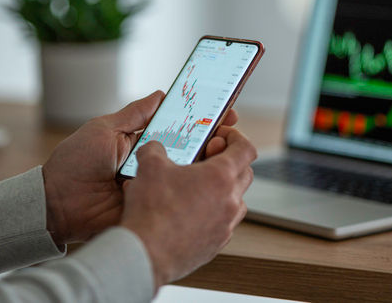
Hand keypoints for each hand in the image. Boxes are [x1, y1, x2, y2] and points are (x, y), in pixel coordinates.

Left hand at [42, 91, 238, 245]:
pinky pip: (178, 199)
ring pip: (190, 174)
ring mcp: (155, 187)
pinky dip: (194, 190)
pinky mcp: (153, 208)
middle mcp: (154, 164)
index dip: (203, 120)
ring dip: (208, 162)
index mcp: (143, 143)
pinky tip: (207, 179)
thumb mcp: (105, 129)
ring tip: (220, 150)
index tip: (225, 112)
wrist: (56, 203)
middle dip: (214, 140)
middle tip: (228, 133)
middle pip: (192, 150)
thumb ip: (135, 113)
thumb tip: (162, 94)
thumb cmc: (75, 163)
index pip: (181, 128)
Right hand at [120, 126, 256, 288]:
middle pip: (245, 173)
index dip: (235, 137)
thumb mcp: (149, 166)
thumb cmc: (152, 211)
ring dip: (223, 190)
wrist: (145, 254)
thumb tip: (155, 147)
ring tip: (196, 187)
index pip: (246, 148)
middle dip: (229, 161)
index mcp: (221, 176)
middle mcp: (230, 201)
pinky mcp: (217, 244)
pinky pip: (224, 222)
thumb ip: (156, 148)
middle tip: (206, 159)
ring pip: (237, 200)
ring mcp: (226, 225)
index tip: (221, 136)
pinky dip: (213, 213)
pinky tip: (190, 212)